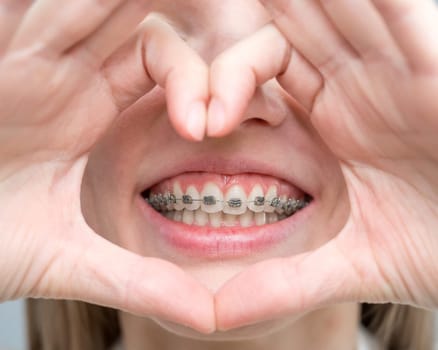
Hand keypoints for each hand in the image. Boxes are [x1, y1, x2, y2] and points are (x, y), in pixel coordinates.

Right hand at [0, 0, 214, 332]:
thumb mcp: (72, 260)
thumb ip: (139, 281)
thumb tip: (209, 318)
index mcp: (90, 110)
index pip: (162, 61)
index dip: (201, 81)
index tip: (215, 127)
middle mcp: (67, 74)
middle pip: (140, 20)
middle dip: (182, 22)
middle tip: (230, 26)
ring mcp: (33, 56)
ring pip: (99, 3)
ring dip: (141, 1)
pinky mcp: (2, 51)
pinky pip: (48, 4)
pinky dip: (84, 4)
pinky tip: (108, 7)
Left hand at [211, 0, 437, 328]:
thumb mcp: (354, 263)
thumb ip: (284, 282)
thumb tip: (212, 315)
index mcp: (330, 118)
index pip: (263, 67)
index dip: (225, 80)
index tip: (198, 124)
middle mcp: (358, 80)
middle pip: (291, 22)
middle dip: (250, 21)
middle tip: (196, 15)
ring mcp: (397, 60)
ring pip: (333, 3)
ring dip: (294, 0)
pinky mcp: (437, 53)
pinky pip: (396, 6)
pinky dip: (369, 1)